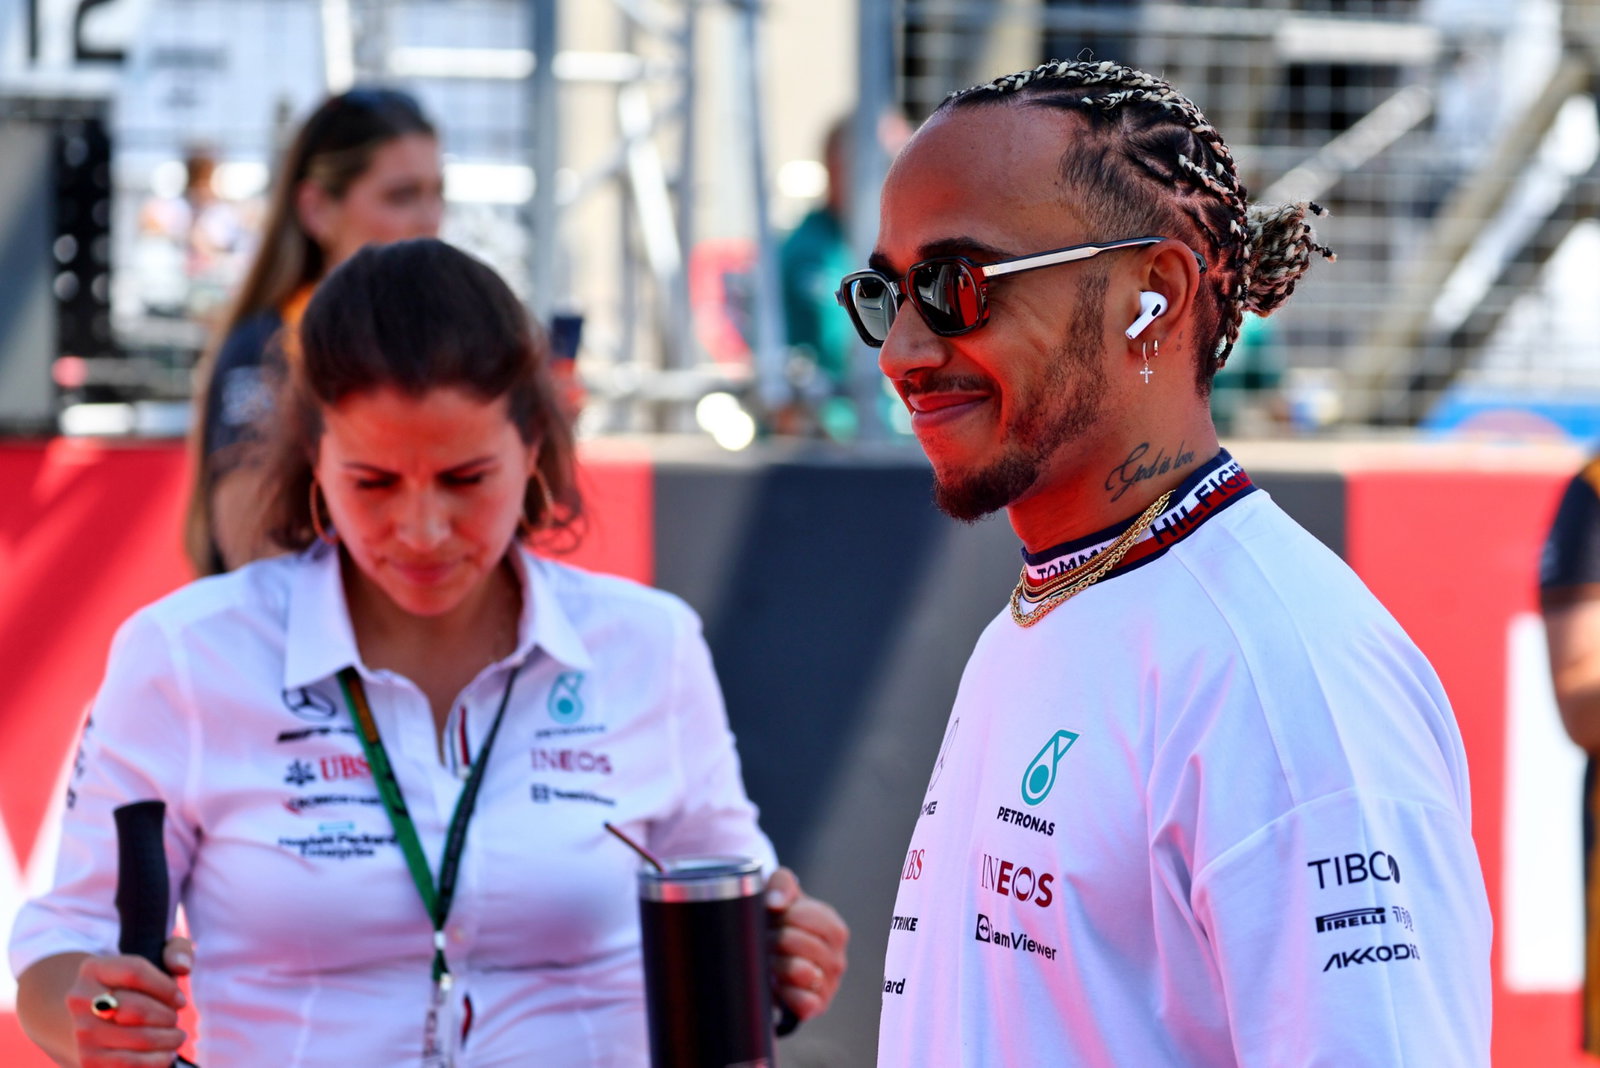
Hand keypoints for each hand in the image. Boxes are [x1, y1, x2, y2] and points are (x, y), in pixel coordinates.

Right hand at [66, 938, 192, 1066]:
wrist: (95, 1021)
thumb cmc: (136, 988)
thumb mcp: (156, 959)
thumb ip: (178, 951)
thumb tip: (183, 967)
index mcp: (93, 969)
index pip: (135, 972)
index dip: (166, 987)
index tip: (180, 999)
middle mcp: (80, 1000)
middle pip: (137, 1009)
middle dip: (167, 1016)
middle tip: (175, 1019)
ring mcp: (81, 1033)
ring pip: (138, 1040)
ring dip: (167, 1040)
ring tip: (176, 1037)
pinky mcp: (88, 1061)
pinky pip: (130, 1065)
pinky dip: (157, 1061)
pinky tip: (166, 1054)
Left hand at [765, 867, 847, 1021]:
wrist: (775, 958)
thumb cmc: (781, 923)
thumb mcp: (782, 894)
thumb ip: (781, 883)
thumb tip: (775, 901)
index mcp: (833, 929)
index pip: (806, 916)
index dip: (783, 915)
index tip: (773, 917)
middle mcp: (837, 958)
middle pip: (798, 942)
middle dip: (774, 938)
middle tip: (765, 940)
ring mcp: (829, 985)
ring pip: (800, 970)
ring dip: (776, 964)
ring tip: (770, 960)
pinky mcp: (817, 1007)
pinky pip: (804, 1002)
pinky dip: (787, 993)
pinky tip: (778, 985)